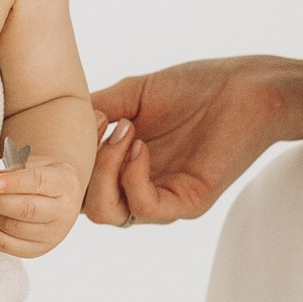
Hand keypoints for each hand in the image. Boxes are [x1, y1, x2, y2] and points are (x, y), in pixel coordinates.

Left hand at [0, 148, 82, 257]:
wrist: (56, 197)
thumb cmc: (39, 176)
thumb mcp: (33, 165)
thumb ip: (14, 170)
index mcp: (65, 183)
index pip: (39, 182)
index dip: (15, 183)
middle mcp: (64, 212)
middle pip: (26, 210)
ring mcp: (51, 235)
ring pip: (14, 227)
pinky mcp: (34, 250)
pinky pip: (5, 245)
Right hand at [83, 59, 299, 226]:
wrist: (248, 87)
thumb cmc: (195, 87)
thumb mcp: (131, 95)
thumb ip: (94, 111)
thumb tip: (54, 124)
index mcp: (123, 167)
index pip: (76, 186)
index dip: (63, 164)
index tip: (70, 125)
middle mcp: (139, 188)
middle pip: (85, 208)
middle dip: (80, 169)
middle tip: (100, 127)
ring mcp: (163, 198)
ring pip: (109, 214)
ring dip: (106, 169)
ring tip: (125, 130)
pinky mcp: (187, 203)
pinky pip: (145, 208)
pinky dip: (132, 176)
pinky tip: (140, 145)